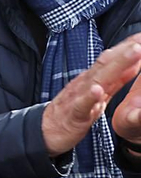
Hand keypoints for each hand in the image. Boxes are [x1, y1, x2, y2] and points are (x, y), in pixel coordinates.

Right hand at [43, 35, 140, 154]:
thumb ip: (117, 79)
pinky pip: (82, 104)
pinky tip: (98, 90)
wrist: (46, 130)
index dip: (128, 47)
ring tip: (133, 53)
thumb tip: (136, 63)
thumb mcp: (99, 93)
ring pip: (98, 79)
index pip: (112, 58)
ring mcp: (78, 96)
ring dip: (116, 65)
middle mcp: (85, 83)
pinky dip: (90, 96)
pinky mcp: (73, 114)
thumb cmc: (74, 111)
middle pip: (107, 64)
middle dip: (126, 51)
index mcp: (93, 78)